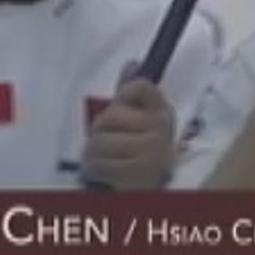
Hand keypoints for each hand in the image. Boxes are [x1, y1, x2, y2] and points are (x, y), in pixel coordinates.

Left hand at [80, 74, 175, 190]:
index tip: (122, 105)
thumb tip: (132, 62)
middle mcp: (161, 129)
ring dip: (92, 156)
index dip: (125, 94)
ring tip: (102, 162)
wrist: (146, 191)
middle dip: (99, 133)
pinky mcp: (138, 175)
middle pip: (109, 117)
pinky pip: (99, 165)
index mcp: (161, 111)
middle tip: (107, 144)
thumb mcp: (136, 121)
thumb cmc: (137, 153)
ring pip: (100, 143)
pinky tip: (102, 174)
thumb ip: (131, 93)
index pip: (141, 86)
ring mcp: (152, 152)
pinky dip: (93, 171)